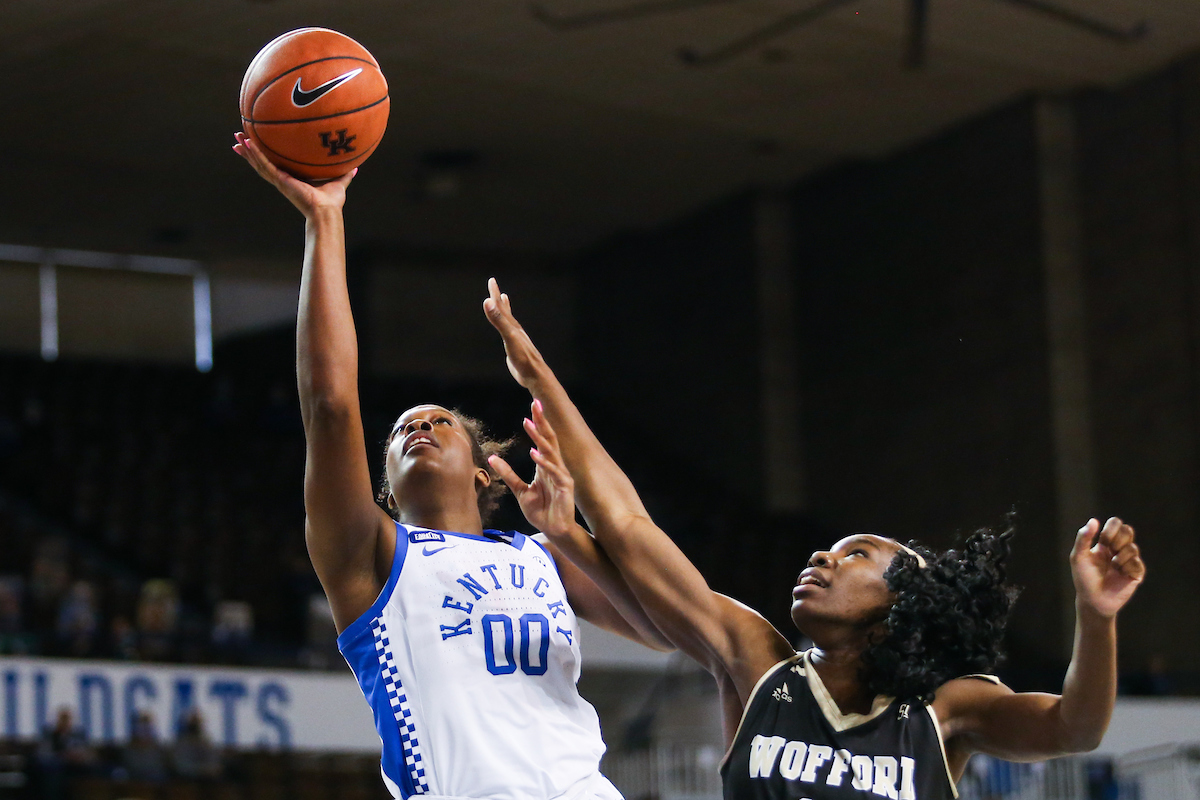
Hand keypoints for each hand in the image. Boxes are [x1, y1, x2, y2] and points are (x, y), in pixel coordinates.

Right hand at [232, 132, 355, 218]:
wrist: (326, 211)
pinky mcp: (280, 180)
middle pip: (261, 162)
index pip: (275, 164)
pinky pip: (265, 165)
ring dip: (248, 150)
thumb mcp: (339, 181)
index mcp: (292, 179)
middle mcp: (283, 179)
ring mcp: (279, 180)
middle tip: (238, 139)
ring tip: (236, 139)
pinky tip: (248, 144)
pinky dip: (256, 154)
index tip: (256, 145)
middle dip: (250, 151)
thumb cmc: (332, 201)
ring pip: (258, 163)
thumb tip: (356, 166)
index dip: (265, 155)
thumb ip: (345, 174)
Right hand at [483, 278, 547, 388]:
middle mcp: (515, 330)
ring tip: (502, 300)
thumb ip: (499, 320)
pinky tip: (506, 329)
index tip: (492, 280)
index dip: (495, 294)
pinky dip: (506, 327)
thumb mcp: (509, 337)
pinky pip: (508, 333)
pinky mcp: (515, 349)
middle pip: (505, 310)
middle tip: (493, 285)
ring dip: (504, 310)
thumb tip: (488, 302)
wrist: (534, 375)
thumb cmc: (523, 357)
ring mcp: (516, 339)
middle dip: (498, 298)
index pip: (502, 306)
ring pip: (508, 320)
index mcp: (513, 326)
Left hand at [487, 399, 575, 536]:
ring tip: (529, 424)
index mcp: (546, 465)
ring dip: (540, 438)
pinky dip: (544, 462)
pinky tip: (535, 453)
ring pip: (551, 452)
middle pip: (549, 439)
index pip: (542, 440)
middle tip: (535, 404)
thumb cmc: (541, 510)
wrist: (554, 529)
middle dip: (542, 421)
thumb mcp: (520, 490)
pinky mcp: (565, 488)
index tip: (530, 409)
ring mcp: (561, 476)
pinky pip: (554, 472)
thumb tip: (492, 458)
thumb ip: (508, 474)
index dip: (537, 424)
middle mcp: (555, 467)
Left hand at [1071, 517, 1144, 618]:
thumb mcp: (1078, 557)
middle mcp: (1118, 549)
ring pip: (1133, 547)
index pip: (1115, 523)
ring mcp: (1128, 561)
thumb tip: (1093, 520)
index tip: (1103, 541)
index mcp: (1105, 543)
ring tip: (1113, 566)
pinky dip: (1127, 567)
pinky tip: (1120, 574)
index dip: (1111, 529)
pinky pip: (1137, 563)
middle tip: (1110, 549)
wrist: (1093, 600)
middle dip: (1118, 539)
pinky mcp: (1136, 573)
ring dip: (1120, 556)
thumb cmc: (1083, 578)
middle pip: (1128, 530)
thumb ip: (1084, 538)